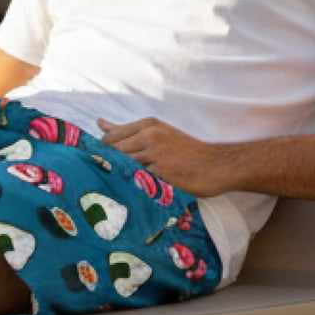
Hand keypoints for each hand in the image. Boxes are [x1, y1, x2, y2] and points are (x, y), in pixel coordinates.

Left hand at [97, 117, 233, 197]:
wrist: (216, 165)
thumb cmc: (186, 151)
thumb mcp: (158, 133)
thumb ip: (127, 131)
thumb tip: (100, 123)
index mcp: (148, 124)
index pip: (112, 137)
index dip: (102, 151)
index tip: (98, 162)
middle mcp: (150, 136)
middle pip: (115, 151)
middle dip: (106, 164)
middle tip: (101, 177)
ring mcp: (156, 154)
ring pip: (124, 165)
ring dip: (118, 176)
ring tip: (113, 186)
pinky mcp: (162, 172)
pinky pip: (139, 179)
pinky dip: (132, 185)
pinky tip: (129, 192)